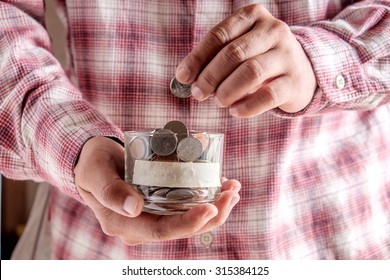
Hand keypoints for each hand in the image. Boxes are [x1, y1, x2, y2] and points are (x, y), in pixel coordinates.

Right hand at [74, 137, 240, 244]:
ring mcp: (153, 217)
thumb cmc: (94, 165)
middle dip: (212, 214)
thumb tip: (135, 209)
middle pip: (182, 227)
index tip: (212, 207)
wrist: (95, 162)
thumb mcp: (97, 173)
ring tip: (233, 189)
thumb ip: (111, 191)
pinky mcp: (161, 206)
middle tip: (232, 193)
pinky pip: (186, 208)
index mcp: (124, 224)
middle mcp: (142, 226)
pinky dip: (206, 198)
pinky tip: (220, 186)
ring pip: (189, 220)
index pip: (162, 230)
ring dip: (215, 207)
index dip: (189, 222)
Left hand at [175, 4, 316, 117]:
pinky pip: (267, 96)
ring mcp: (287, 55)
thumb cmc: (261, 59)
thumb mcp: (240, 49)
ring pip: (250, 72)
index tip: (183, 76)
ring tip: (219, 102)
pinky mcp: (295, 81)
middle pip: (233, 53)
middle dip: (210, 76)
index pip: (219, 35)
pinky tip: (235, 111)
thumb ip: (216, 58)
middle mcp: (273, 30)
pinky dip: (246, 106)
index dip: (197, 58)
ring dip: (227, 91)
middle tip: (198, 94)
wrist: (303, 71)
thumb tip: (187, 79)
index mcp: (253, 17)